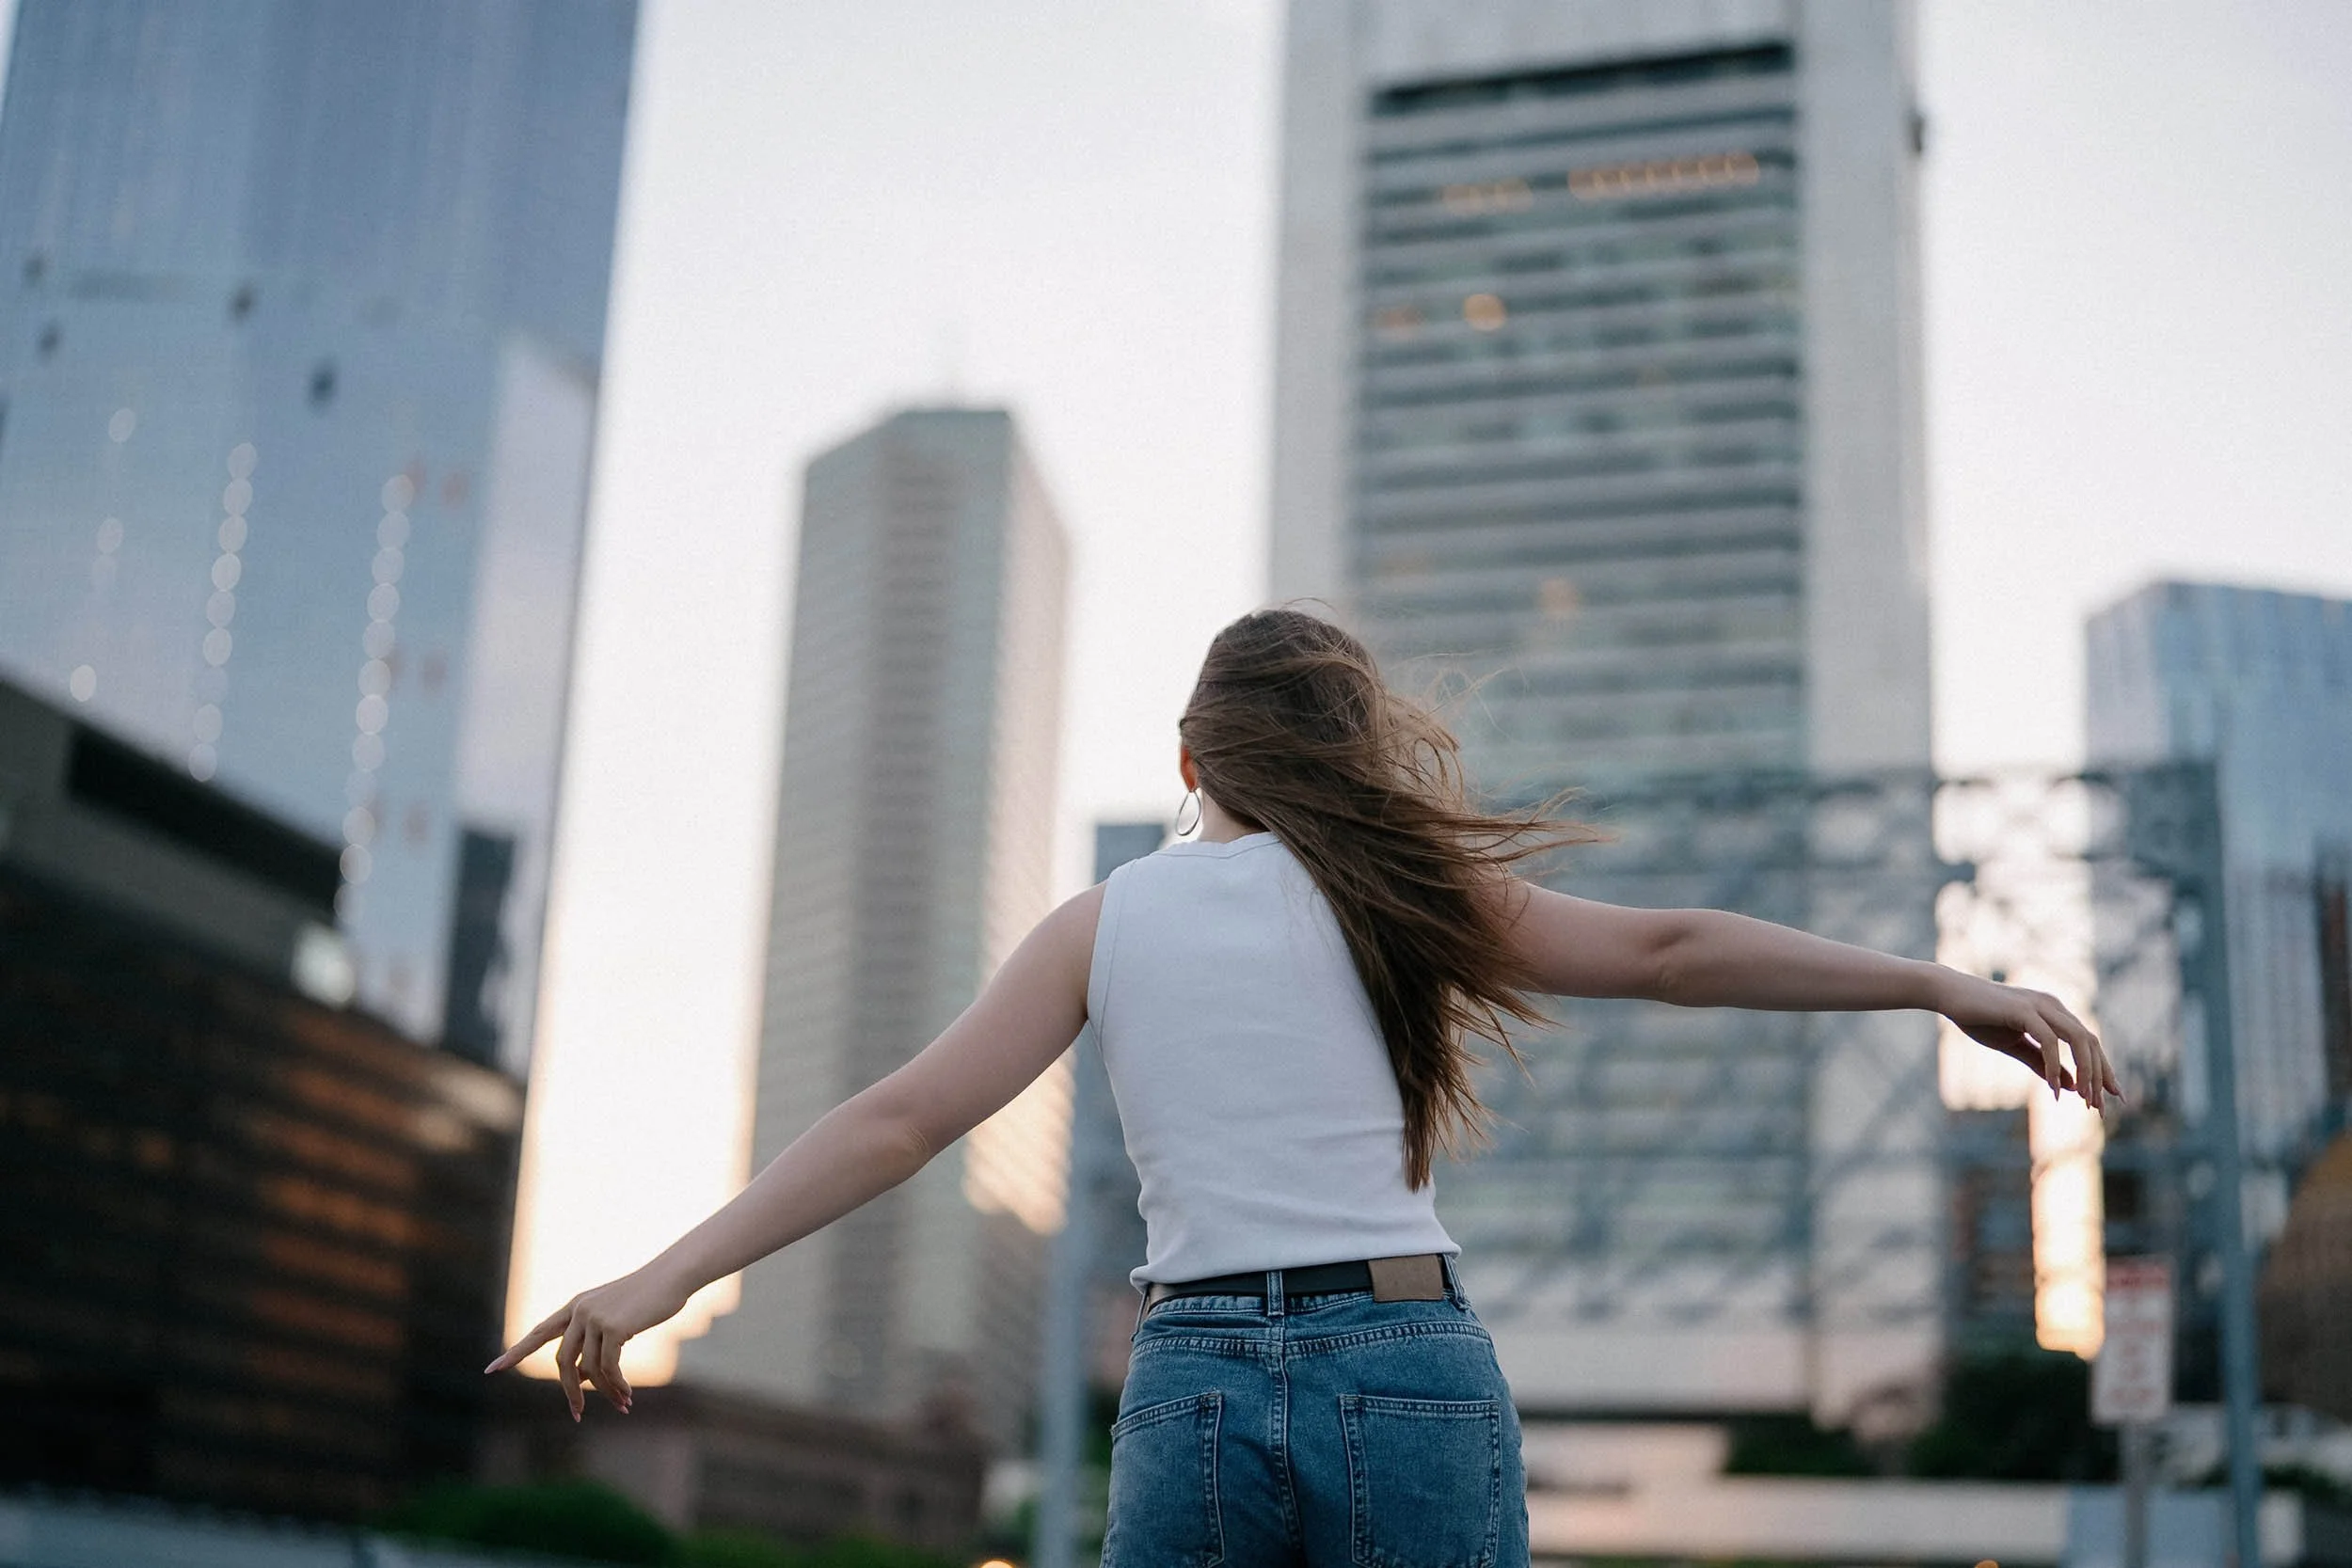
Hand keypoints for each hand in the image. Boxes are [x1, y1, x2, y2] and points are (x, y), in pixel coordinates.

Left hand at [484, 1264, 691, 1420]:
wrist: (672, 1276)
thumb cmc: (648, 1297)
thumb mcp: (615, 1319)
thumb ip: (594, 1343)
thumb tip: (580, 1378)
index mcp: (576, 1305)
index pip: (538, 1333)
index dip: (515, 1352)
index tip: (491, 1370)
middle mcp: (579, 1311)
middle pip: (563, 1362)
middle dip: (571, 1392)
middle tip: (576, 1414)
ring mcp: (594, 1318)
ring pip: (589, 1369)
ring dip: (606, 1391)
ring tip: (622, 1404)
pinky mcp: (613, 1327)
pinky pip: (608, 1367)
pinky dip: (617, 1385)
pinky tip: (627, 1395)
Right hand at [1934, 969, 2120, 1112]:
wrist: (1949, 995)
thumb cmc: (1979, 1018)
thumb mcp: (2015, 1046)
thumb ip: (2042, 1064)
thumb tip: (2072, 1086)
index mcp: (2054, 1012)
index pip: (2089, 1042)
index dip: (2102, 1070)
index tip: (2111, 1096)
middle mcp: (2053, 1006)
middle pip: (2091, 1043)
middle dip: (2099, 1076)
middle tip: (2100, 1108)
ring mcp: (2040, 1006)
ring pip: (2079, 1041)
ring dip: (2086, 1073)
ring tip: (2085, 1101)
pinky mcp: (2024, 1010)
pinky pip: (2050, 1042)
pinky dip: (2055, 1067)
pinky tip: (2054, 1090)